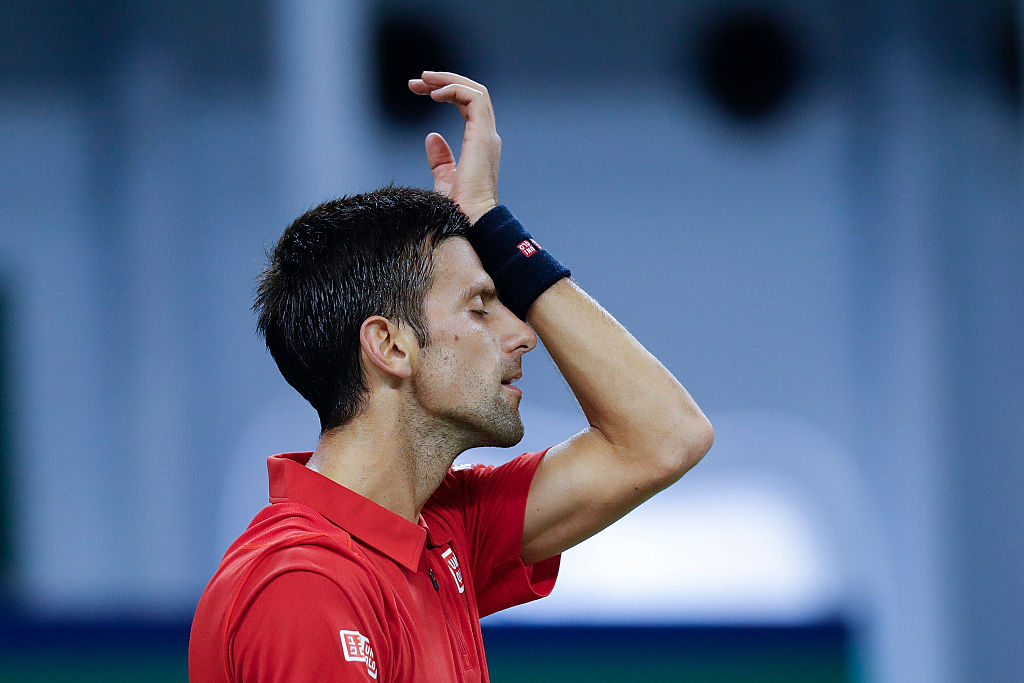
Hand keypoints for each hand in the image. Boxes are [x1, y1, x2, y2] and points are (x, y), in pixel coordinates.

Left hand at [407, 71, 500, 223]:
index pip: (466, 105)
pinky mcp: (483, 135)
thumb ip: (440, 158)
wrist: (469, 219)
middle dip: (443, 81)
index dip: (444, 92)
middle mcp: (487, 136)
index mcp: (479, 143)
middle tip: (416, 81)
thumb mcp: (445, 178)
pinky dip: (454, 90)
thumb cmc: (458, 207)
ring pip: (475, 91)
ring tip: (424, 79)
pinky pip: (473, 99)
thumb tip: (432, 137)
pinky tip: (433, 94)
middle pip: (471, 94)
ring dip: (448, 81)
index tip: (419, 90)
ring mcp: (487, 135)